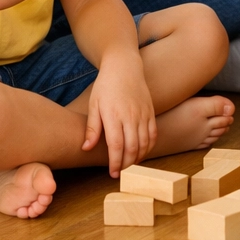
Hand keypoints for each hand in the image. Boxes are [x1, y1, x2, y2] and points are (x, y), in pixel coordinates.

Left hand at [83, 53, 157, 176]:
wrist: (124, 66)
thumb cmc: (105, 85)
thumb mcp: (94, 104)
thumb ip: (92, 128)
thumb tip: (86, 148)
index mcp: (114, 115)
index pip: (116, 145)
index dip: (115, 162)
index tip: (112, 173)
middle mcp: (131, 115)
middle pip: (132, 147)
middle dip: (126, 164)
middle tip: (119, 172)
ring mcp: (143, 113)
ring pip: (145, 142)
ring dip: (138, 157)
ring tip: (129, 164)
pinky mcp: (150, 111)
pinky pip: (153, 133)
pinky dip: (149, 146)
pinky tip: (142, 152)